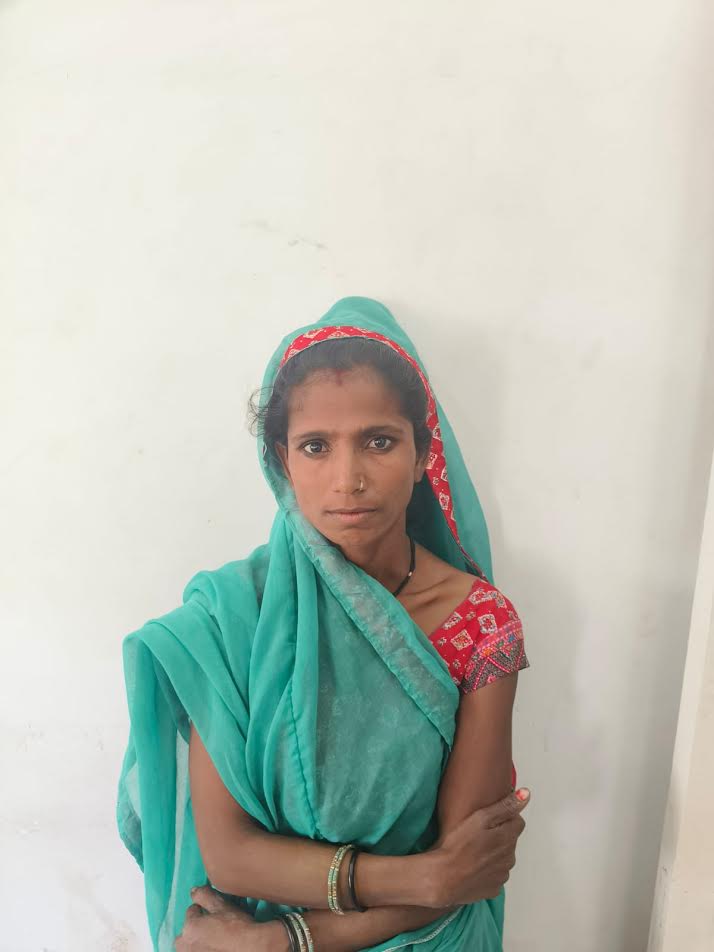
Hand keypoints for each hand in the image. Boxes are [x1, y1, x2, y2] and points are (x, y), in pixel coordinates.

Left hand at [175, 884, 273, 950]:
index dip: (204, 909)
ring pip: (191, 946)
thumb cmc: (237, 927)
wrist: (251, 949)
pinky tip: (216, 948)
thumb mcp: (222, 905)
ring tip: (215, 941)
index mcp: (189, 927)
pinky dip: (204, 950)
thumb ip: (205, 895)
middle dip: (196, 928)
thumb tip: (194, 890)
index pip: (192, 911)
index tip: (213, 914)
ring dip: (198, 942)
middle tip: (213, 929)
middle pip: (187, 932)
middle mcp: (186, 945)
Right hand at [427, 788, 529, 906]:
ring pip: (502, 858)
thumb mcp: (480, 818)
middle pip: (510, 841)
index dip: (505, 818)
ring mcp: (502, 875)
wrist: (444, 878)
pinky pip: (495, 875)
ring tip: (473, 850)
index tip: (490, 819)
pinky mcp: (493, 888)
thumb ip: (505, 806)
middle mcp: (510, 858)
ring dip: (493, 853)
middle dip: (499, 836)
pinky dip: (487, 870)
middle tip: (478, 834)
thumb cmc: (458, 845)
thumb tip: (526, 794)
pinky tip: (473, 865)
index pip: (518, 823)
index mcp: (508, 838)